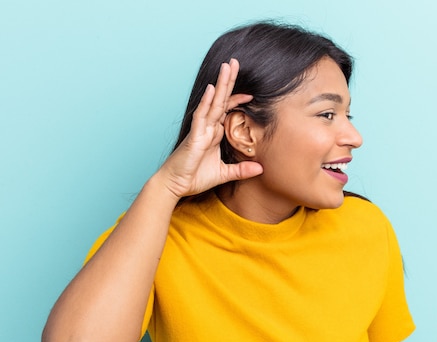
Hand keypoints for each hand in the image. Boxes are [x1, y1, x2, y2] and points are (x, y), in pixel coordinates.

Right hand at [155, 58, 262, 199]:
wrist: (175, 185)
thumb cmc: (194, 177)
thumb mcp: (224, 174)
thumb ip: (241, 170)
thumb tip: (261, 169)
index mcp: (213, 134)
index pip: (226, 110)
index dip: (237, 100)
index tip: (250, 94)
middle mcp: (207, 128)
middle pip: (220, 100)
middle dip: (228, 81)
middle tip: (235, 62)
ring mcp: (200, 130)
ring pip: (212, 103)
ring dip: (220, 84)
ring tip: (226, 66)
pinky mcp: (194, 137)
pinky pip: (201, 116)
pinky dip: (207, 102)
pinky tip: (212, 89)